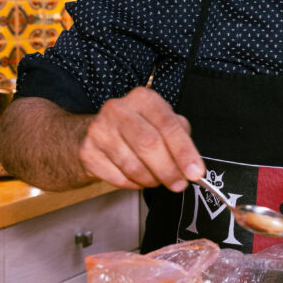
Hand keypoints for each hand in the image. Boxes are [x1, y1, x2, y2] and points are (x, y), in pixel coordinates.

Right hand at [79, 87, 204, 190]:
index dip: (184, 151)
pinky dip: (132, 184)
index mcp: (143, 98)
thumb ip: (180, 137)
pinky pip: (116, 177)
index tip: (195, 172)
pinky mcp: (87, 152)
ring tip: (158, 180)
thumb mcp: (162, 122)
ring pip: (132, 165)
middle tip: (179, 184)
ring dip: (151, 179)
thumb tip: (192, 166)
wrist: (100, 132)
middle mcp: (118, 109)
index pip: (168, 125)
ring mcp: (99, 130)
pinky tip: (138, 179)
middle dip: (168, 170)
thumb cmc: (139, 127)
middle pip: (148, 144)